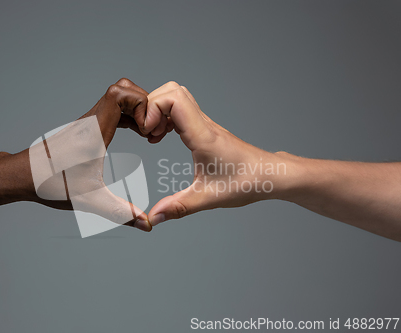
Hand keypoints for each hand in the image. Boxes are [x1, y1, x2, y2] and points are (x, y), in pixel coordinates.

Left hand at [12, 78, 159, 230]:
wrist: (22, 176)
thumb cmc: (50, 184)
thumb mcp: (90, 200)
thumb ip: (120, 212)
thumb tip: (146, 225)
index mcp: (94, 131)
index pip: (119, 93)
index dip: (140, 102)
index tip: (147, 127)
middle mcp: (91, 121)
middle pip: (122, 88)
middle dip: (144, 104)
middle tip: (152, 128)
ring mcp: (88, 122)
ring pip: (117, 97)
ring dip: (137, 110)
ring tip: (147, 133)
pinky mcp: (86, 128)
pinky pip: (112, 110)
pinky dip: (128, 116)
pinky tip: (135, 134)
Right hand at [145, 82, 287, 225]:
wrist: (270, 175)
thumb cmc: (246, 183)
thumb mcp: (208, 198)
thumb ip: (178, 207)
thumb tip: (153, 218)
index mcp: (203, 136)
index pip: (174, 99)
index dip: (153, 108)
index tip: (147, 132)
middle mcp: (204, 124)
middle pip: (172, 90)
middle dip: (151, 106)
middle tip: (148, 133)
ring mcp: (205, 123)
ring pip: (177, 96)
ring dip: (159, 110)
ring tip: (154, 136)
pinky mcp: (206, 128)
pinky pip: (182, 109)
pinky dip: (167, 116)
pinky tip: (164, 137)